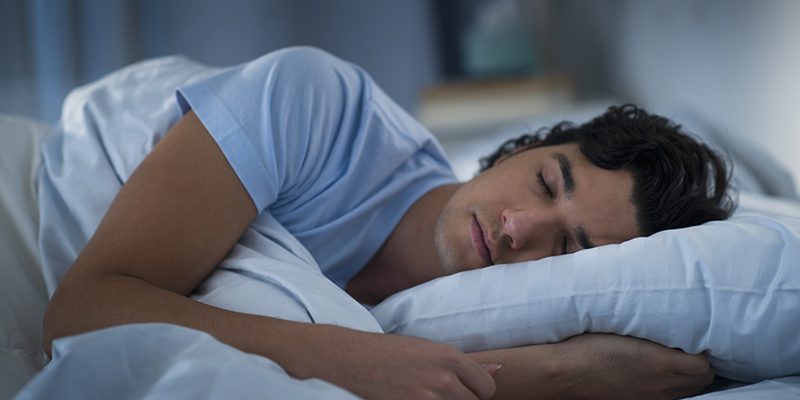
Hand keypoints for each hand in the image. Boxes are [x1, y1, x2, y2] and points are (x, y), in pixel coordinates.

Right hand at [292, 326, 496, 399]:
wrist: (351, 359)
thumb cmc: (390, 351)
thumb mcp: (429, 349)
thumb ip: (466, 363)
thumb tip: (499, 369)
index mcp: (449, 357)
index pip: (487, 387)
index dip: (477, 391)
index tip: (464, 389)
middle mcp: (443, 379)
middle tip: (439, 392)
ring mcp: (427, 399)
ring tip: (426, 394)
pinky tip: (415, 397)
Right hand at [556, 333, 714, 398]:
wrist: (568, 372)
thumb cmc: (591, 345)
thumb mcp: (624, 327)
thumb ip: (653, 325)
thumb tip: (671, 318)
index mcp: (663, 365)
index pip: (703, 363)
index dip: (702, 346)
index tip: (692, 332)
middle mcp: (663, 386)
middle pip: (703, 379)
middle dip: (700, 361)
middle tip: (687, 343)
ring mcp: (653, 397)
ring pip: (690, 390)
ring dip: (689, 374)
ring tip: (675, 356)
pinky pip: (672, 396)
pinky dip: (674, 384)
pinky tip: (659, 371)